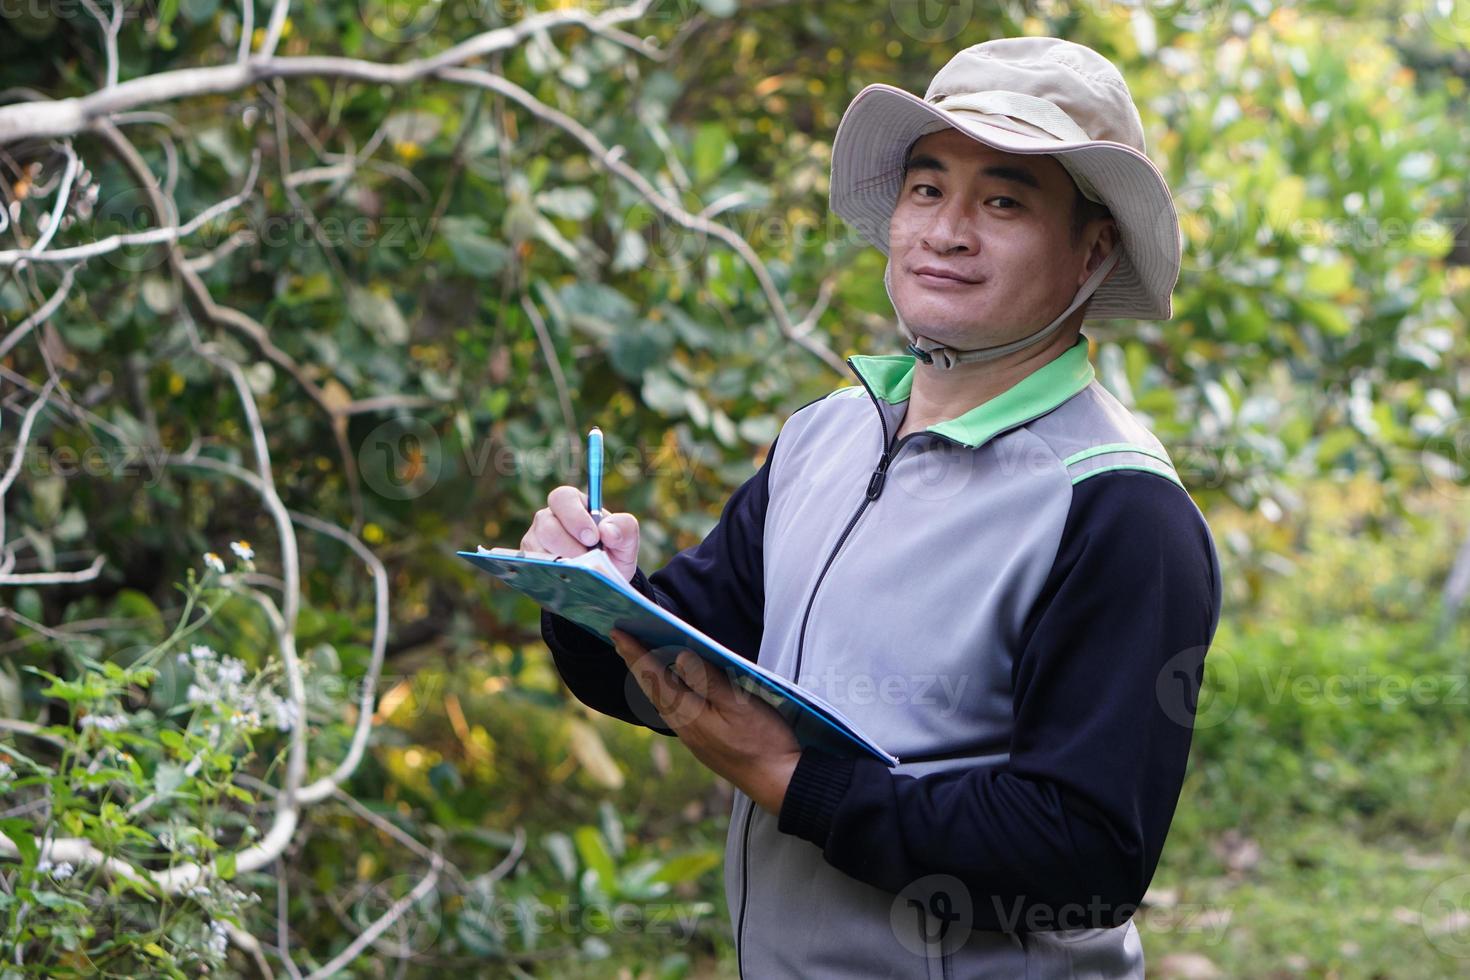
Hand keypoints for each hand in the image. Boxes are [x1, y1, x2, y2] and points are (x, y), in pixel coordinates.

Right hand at [520, 485, 639, 581]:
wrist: (601, 579)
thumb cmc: (612, 552)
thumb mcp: (626, 540)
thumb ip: (624, 528)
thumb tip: (607, 531)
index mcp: (572, 503)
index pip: (563, 498)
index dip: (575, 517)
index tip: (593, 538)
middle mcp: (548, 518)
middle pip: (547, 526)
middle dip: (569, 546)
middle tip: (587, 559)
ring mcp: (535, 540)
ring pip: (538, 550)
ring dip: (561, 563)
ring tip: (581, 573)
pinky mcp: (529, 562)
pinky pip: (533, 568)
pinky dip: (552, 576)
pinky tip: (568, 582)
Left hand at [610, 628, 800, 815]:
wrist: (777, 783)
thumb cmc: (763, 741)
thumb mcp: (740, 705)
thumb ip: (709, 681)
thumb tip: (681, 656)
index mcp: (689, 714)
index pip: (655, 676)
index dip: (635, 653)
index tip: (617, 633)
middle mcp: (683, 725)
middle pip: (651, 689)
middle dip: (634, 662)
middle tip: (618, 639)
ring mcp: (691, 736)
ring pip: (660, 701)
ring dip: (647, 677)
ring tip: (637, 659)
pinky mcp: (702, 741)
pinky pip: (672, 710)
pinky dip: (663, 691)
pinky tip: (668, 687)